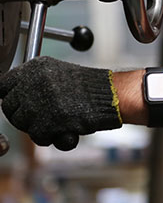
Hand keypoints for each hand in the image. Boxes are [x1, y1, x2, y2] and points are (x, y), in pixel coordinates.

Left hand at [0, 56, 121, 149]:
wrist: (112, 94)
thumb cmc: (87, 87)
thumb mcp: (57, 72)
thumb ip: (32, 81)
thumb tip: (6, 96)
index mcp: (37, 66)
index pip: (4, 84)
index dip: (11, 97)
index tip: (18, 103)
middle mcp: (36, 80)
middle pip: (9, 106)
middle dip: (23, 115)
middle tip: (43, 114)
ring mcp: (43, 99)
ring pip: (22, 124)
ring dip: (37, 127)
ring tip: (57, 119)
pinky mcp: (50, 119)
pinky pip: (37, 136)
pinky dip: (50, 136)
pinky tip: (64, 127)